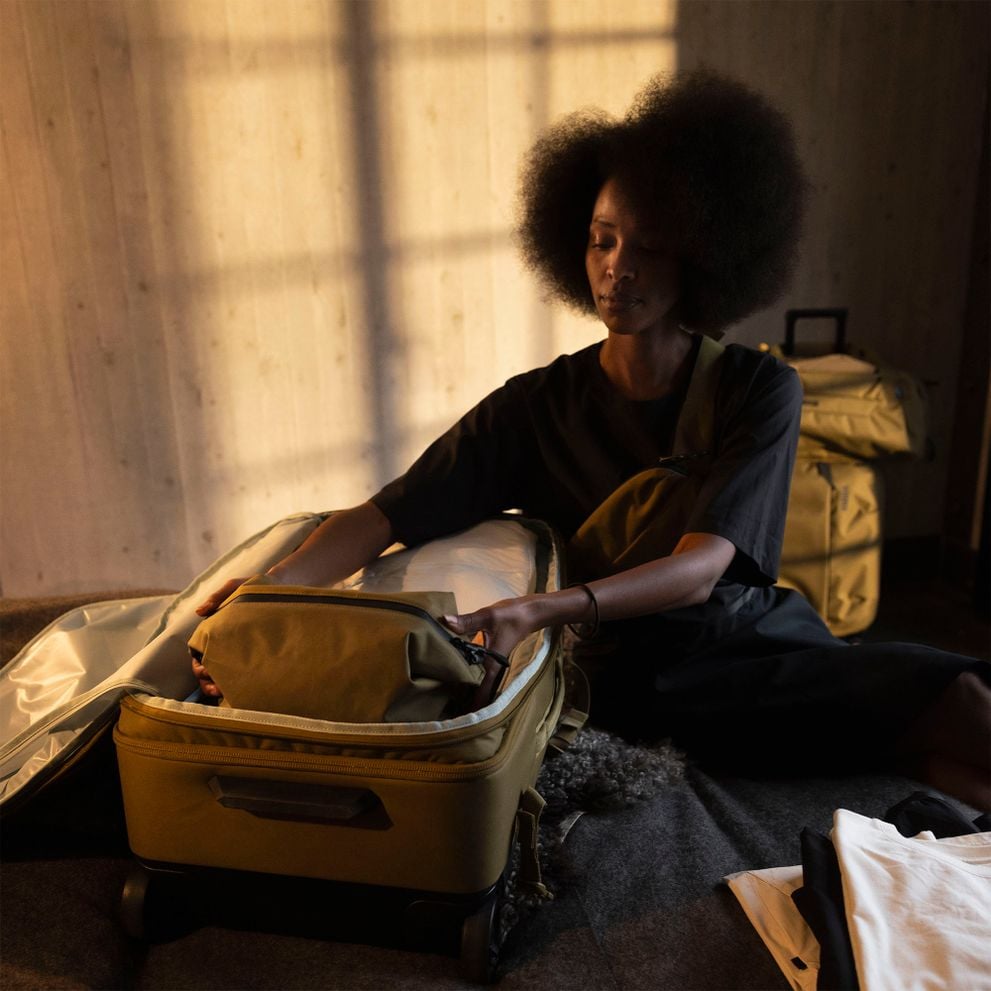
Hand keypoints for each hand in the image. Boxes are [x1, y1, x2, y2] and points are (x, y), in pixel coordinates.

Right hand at [191, 576, 251, 699]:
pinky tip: (243, 692)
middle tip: (218, 688)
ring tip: (227, 693)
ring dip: (220, 688)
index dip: (199, 665)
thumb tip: (200, 612)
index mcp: (215, 631)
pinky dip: (238, 686)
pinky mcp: (254, 655)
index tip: (206, 671)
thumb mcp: (236, 587)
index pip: (198, 654)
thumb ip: (218, 596)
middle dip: (208, 682)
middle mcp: (224, 644)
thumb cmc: (255, 587)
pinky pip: (243, 675)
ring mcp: (239, 651)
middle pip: (207, 670)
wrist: (282, 588)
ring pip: (222, 677)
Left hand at [443, 596, 540, 708]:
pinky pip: (480, 672)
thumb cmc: (512, 616)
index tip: (461, 718)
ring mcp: (492, 661)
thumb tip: (445, 621)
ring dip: (469, 691)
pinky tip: (460, 677)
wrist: (530, 612)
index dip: (473, 704)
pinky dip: (471, 678)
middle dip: (467, 702)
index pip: (482, 690)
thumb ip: (467, 621)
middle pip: (479, 691)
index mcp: (491, 663)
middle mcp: (492, 666)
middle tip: (448, 713)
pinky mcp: (491, 654)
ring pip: (480, 682)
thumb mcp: (488, 617)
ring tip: (451, 703)